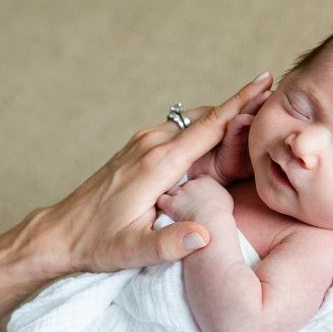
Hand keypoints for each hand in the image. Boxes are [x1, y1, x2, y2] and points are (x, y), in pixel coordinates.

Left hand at [0, 71, 273, 319]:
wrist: (60, 232)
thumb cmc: (97, 243)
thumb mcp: (133, 251)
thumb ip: (170, 244)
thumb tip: (206, 236)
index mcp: (156, 164)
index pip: (208, 126)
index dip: (240, 102)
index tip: (265, 80)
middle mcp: (150, 144)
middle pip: (205, 118)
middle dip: (238, 112)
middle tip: (271, 115)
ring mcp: (141, 142)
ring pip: (192, 123)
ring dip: (219, 124)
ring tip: (248, 136)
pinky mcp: (137, 148)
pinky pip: (177, 131)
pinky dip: (200, 133)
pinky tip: (212, 150)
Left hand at [157, 175, 233, 223]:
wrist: (213, 226)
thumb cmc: (222, 218)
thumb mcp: (226, 201)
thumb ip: (216, 196)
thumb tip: (212, 199)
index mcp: (206, 181)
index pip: (197, 180)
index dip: (195, 190)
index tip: (196, 201)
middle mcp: (192, 183)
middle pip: (182, 185)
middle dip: (183, 195)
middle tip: (186, 208)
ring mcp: (180, 192)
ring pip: (170, 192)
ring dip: (171, 200)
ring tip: (175, 212)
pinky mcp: (171, 203)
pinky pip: (161, 201)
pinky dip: (162, 207)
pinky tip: (166, 215)